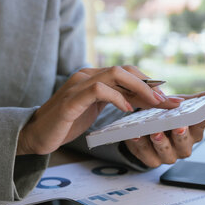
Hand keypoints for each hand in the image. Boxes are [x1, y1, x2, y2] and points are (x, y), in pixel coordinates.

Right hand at [17, 66, 167, 154]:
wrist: (37, 134)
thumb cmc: (67, 122)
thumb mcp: (97, 110)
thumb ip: (115, 100)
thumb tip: (144, 101)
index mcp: (94, 77)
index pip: (127, 73)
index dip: (149, 83)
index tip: (167, 98)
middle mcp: (86, 76)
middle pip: (125, 70)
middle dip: (150, 85)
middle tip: (167, 102)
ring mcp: (78, 85)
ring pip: (115, 74)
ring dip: (140, 88)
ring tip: (154, 104)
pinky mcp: (71, 100)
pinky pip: (98, 91)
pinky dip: (117, 98)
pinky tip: (128, 110)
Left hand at [124, 91, 204, 167]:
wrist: (144, 125)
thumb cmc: (167, 115)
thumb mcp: (183, 104)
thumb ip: (201, 99)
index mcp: (194, 132)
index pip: (204, 124)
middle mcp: (183, 146)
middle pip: (184, 144)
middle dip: (181, 135)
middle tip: (179, 126)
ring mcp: (167, 155)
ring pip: (165, 152)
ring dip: (161, 142)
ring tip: (156, 132)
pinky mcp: (151, 159)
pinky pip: (145, 154)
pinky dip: (141, 144)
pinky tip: (137, 135)